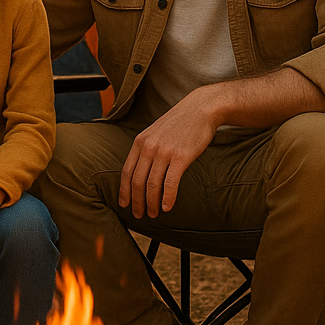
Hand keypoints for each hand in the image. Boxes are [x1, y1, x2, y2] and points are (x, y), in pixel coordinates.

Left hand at [119, 87, 219, 218]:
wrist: (201, 109)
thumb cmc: (179, 123)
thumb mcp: (155, 132)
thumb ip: (146, 149)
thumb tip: (141, 172)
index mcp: (140, 142)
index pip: (126, 172)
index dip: (124, 191)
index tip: (124, 204)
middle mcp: (148, 147)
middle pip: (137, 181)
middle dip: (136, 201)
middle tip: (140, 215)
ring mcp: (164, 152)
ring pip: (152, 184)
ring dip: (151, 203)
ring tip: (154, 214)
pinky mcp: (181, 157)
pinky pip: (170, 183)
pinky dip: (167, 198)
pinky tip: (167, 207)